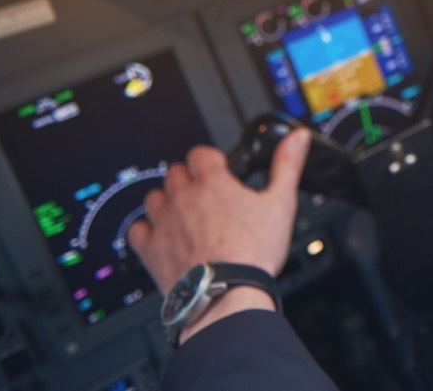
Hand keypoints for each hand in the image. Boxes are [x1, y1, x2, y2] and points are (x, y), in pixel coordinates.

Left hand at [127, 128, 310, 340]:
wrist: (226, 293)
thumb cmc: (252, 252)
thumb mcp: (281, 203)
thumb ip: (288, 165)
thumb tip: (296, 138)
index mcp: (213, 182)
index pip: (201, 153)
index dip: (211, 159)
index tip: (220, 170)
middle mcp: (183, 197)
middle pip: (176, 171)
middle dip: (190, 178)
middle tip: (207, 195)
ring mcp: (163, 222)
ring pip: (154, 196)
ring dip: (167, 200)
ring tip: (185, 213)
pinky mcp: (150, 248)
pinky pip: (136, 228)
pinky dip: (146, 228)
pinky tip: (161, 234)